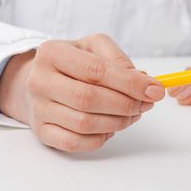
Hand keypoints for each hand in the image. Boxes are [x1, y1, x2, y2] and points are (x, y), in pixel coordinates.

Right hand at [0, 34, 162, 152]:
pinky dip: (99, 138)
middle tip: (144, 104)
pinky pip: (75, 142)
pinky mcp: (41, 131)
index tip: (154, 90)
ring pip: (84, 123)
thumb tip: (141, 80)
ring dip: (116, 122)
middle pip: (89, 99)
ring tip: (131, 115)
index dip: (129, 83)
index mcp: (52, 53)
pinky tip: (109, 128)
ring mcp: (38, 108)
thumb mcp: (92, 47)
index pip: (96, 70)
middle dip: (125, 104)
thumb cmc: (70, 63)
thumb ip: (117, 58)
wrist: (37, 81)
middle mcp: (40, 81)